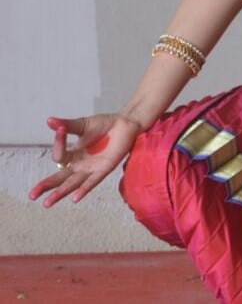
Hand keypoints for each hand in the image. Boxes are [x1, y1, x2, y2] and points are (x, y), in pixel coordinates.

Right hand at [28, 113, 143, 207]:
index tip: (60, 129)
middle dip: (46, 186)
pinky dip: (84, 189)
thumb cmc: (104, 124)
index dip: (58, 144)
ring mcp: (91, 168)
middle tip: (32, 195)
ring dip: (61, 193)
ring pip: (72, 183)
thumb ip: (67, 125)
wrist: (126, 123)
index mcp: (73, 154)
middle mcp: (80, 164)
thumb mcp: (83, 124)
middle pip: (60, 177)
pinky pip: (93, 181)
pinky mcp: (104, 169)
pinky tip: (74, 198)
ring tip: (47, 203)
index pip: (59, 156)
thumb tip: (49, 120)